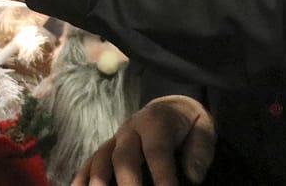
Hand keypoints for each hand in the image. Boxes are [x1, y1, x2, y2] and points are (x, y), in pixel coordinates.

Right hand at [73, 95, 215, 185]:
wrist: (170, 107)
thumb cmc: (188, 124)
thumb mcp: (204, 127)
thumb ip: (200, 150)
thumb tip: (193, 176)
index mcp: (156, 122)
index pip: (157, 151)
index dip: (162, 176)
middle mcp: (130, 129)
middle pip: (124, 157)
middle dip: (128, 183)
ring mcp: (115, 139)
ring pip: (101, 159)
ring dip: (98, 181)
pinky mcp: (106, 148)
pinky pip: (89, 162)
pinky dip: (81, 177)